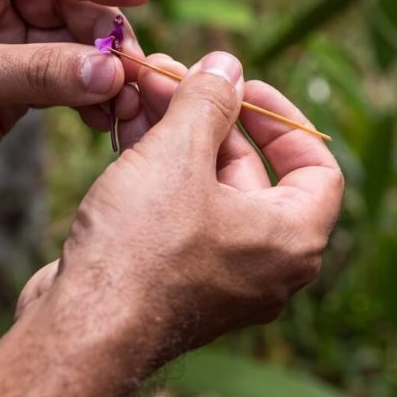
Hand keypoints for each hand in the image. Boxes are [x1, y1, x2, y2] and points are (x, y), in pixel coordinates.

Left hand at [0, 0, 151, 209]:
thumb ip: (35, 72)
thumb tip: (109, 72)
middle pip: (66, 4)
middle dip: (104, 34)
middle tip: (137, 65)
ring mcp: (3, 45)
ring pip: (72, 46)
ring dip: (103, 71)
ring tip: (130, 97)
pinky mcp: (12, 88)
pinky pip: (64, 83)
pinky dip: (89, 98)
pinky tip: (106, 116)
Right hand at [19, 51, 343, 364]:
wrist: (81, 330)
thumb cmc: (141, 247)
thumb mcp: (179, 155)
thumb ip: (208, 101)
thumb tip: (227, 66)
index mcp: (290, 238)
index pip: (315, 165)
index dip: (282, 117)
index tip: (240, 88)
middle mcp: (263, 263)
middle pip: (249, 169)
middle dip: (206, 116)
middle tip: (168, 76)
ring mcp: (216, 276)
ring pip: (204, 188)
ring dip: (174, 136)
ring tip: (137, 92)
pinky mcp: (172, 281)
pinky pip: (176, 213)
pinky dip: (156, 171)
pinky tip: (123, 132)